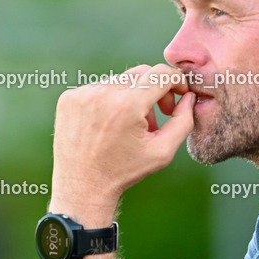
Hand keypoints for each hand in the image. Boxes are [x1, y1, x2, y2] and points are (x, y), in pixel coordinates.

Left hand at [50, 64, 194, 220]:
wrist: (82, 186)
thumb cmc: (125, 171)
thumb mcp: (163, 151)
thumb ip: (183, 121)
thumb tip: (189, 97)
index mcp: (128, 105)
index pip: (161, 73)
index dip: (177, 81)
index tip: (180, 93)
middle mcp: (104, 93)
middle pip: (142, 73)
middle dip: (156, 89)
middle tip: (159, 113)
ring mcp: (83, 93)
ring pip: (121, 80)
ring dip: (132, 96)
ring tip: (130, 125)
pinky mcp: (69, 97)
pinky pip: (100, 87)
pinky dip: (110, 100)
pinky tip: (108, 124)